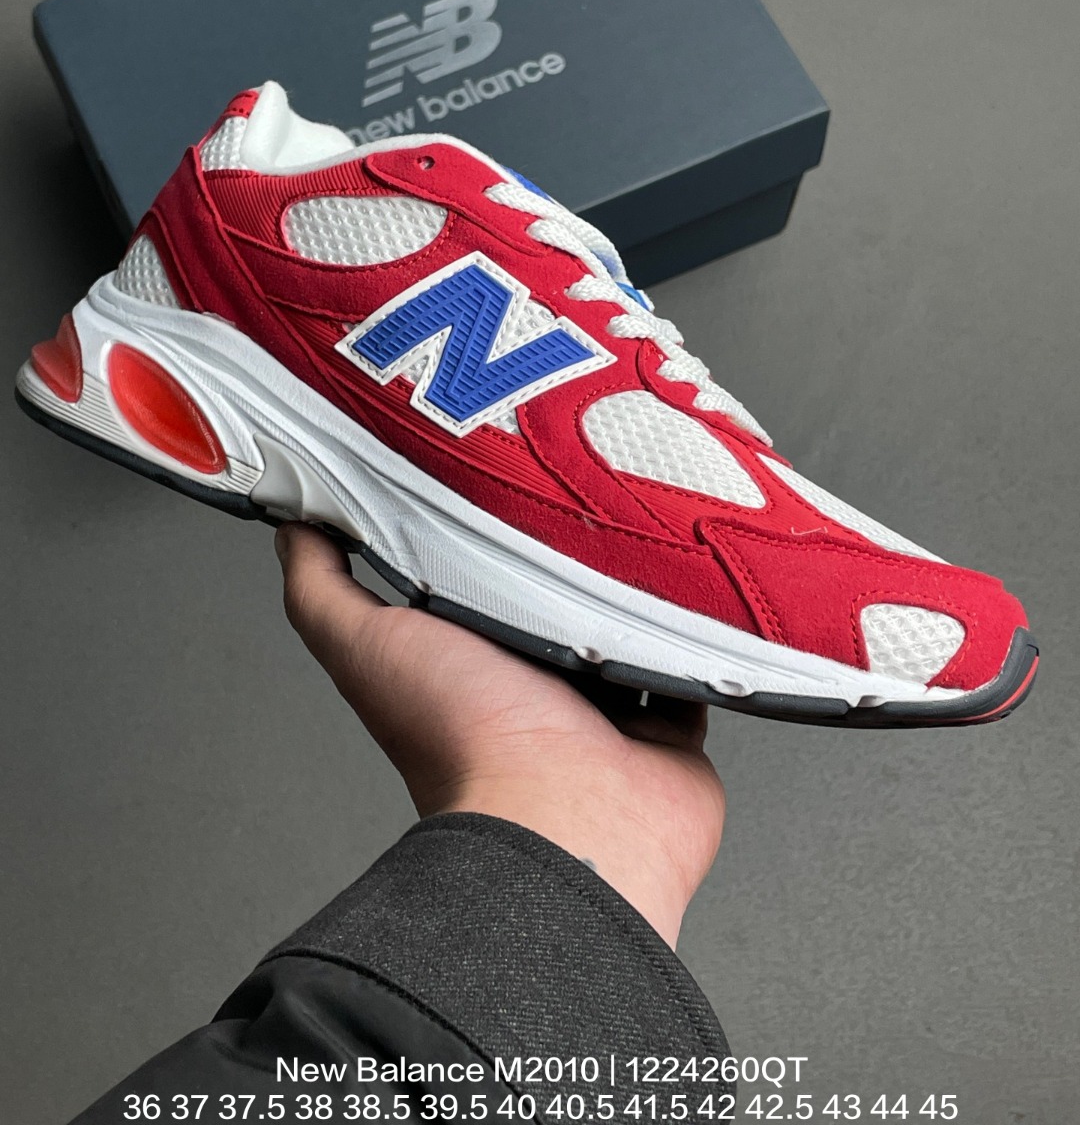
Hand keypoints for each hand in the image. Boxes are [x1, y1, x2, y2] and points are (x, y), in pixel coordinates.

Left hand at [275, 523, 725, 947]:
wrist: (567, 818)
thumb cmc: (465, 740)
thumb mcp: (366, 643)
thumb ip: (321, 587)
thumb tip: (291, 525)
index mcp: (468, 659)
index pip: (472, 576)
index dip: (479, 528)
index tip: (495, 468)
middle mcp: (534, 683)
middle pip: (555, 596)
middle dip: (566, 548)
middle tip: (584, 485)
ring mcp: (604, 705)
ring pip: (625, 623)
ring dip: (635, 584)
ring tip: (648, 526)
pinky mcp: (666, 725)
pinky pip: (689, 665)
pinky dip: (697, 635)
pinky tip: (697, 591)